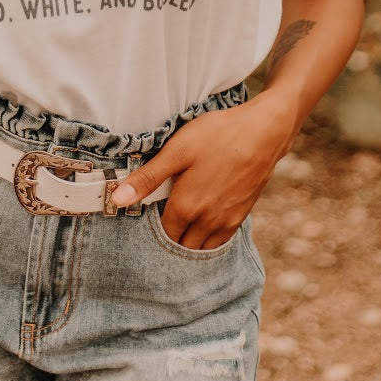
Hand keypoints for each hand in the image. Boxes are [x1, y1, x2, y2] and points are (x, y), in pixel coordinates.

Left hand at [109, 95, 291, 249]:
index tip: (146, 218)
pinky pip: (220, 241)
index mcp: (186, 207)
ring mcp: (226, 222)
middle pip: (181, 246)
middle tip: (161, 222)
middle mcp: (206, 222)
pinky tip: (202, 224)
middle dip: (169, 240)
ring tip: (180, 226)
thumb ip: (147, 178)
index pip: (162, 234)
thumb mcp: (177, 151)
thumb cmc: (218, 136)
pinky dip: (208, 240)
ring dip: (189, 243)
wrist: (263, 132)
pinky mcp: (241, 216)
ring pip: (201, 248)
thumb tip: (117, 200)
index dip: (152, 229)